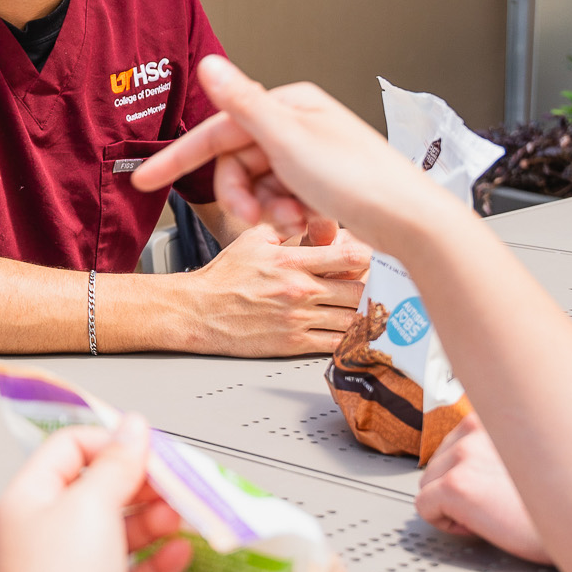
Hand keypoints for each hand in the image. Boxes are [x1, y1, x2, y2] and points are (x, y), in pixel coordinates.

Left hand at [0, 414, 192, 571]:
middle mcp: (42, 532)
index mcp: (29, 498)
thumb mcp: (92, 508)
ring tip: (178, 516)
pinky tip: (178, 554)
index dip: (111, 443)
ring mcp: (66, 571)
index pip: (69, 448)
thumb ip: (116, 465)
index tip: (147, 449)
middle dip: (139, 485)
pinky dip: (153, 562)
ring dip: (151, 521)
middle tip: (172, 483)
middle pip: (96, 490)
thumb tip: (131, 426)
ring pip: (115, 533)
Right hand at [135, 57, 457, 256]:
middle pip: (238, 163)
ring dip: (267, 210)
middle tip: (254, 219)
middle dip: (242, 196)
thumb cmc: (360, 181)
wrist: (409, 222)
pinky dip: (288, 215)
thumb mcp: (289, 142)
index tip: (147, 177)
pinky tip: (309, 224)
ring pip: (259, 186)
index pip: (219, 129)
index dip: (181, 157)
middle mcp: (299, 125)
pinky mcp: (321, 184)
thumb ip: (243, 104)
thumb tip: (210, 64)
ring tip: (293, 223)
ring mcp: (310, 156)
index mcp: (289, 106)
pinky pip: (283, 199)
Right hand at [177, 220, 369, 356]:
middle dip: (369, 289)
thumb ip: (287, 232)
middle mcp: (299, 290)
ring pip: (352, 320)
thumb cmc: (222, 278)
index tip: (373, 261)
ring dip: (362, 317)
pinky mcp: (293, 343)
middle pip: (359, 291)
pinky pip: (335, 344)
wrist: (197, 311)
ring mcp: (298, 319)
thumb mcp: (253, 241)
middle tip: (374, 289)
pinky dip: (349, 341)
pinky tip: (352, 335)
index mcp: (292, 261)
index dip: (369, 258)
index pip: (350, 257)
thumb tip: (313, 228)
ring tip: (366, 312)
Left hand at [415, 413, 552, 564]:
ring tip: (492, 512)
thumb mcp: (533, 453)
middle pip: (437, 463)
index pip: (456, 441)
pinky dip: (445, 522)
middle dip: (459, 486)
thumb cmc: (566, 497)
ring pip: (428, 483)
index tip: (491, 484)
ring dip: (452, 503)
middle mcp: (476, 428)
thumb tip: (471, 461)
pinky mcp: (456, 485)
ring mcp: (464, 454)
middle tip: (496, 503)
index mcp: (494, 415)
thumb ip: (499, 445)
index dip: (470, 470)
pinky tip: (478, 524)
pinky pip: (424, 507)